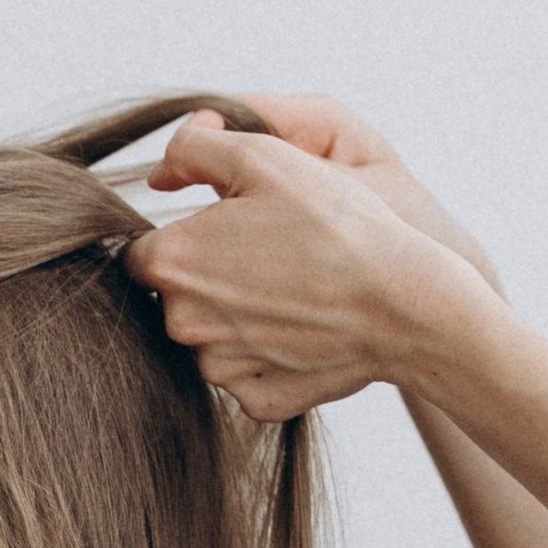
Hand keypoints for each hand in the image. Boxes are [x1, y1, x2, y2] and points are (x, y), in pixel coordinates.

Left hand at [125, 109, 497, 421]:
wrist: (403, 302)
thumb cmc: (335, 224)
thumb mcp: (262, 155)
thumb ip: (196, 147)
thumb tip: (163, 163)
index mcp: (171, 263)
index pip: (143, 251)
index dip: (187, 235)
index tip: (230, 228)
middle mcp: (184, 324)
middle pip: (178, 297)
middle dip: (212, 275)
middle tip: (271, 253)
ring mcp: (222, 368)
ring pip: (213, 338)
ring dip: (240, 317)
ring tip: (294, 290)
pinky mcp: (260, 399)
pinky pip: (251, 376)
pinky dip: (273, 356)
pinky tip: (306, 330)